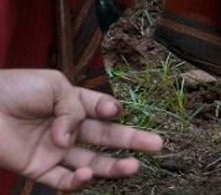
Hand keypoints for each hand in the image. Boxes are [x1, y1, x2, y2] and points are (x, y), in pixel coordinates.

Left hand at [0, 69, 162, 190]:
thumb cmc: (15, 89)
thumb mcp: (54, 87)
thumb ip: (73, 110)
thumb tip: (71, 138)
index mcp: (72, 103)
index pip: (101, 108)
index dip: (112, 111)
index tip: (115, 112)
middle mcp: (67, 128)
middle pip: (105, 138)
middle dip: (131, 141)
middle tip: (157, 145)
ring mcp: (54, 150)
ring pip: (90, 162)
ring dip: (112, 166)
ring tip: (132, 168)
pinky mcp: (38, 169)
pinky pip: (62, 179)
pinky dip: (77, 181)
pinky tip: (86, 174)